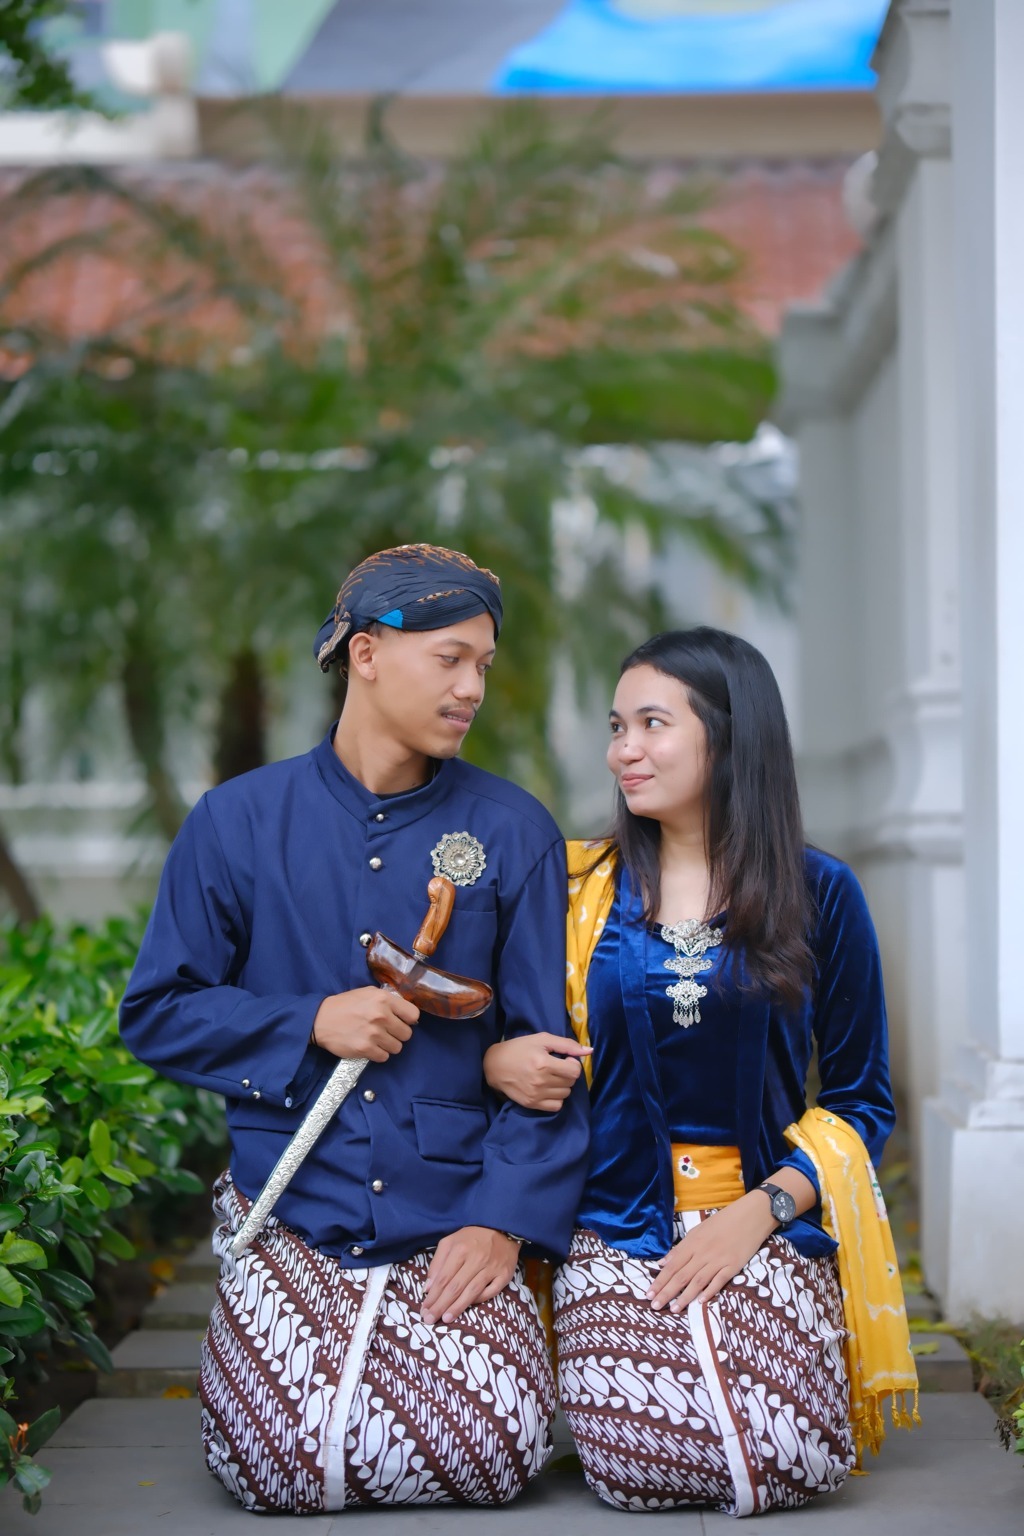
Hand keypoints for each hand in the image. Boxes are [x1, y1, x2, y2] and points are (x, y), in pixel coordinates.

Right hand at [311, 986, 418, 1062]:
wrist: (320, 1019)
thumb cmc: (345, 1005)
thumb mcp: (367, 993)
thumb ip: (387, 1000)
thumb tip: (405, 1012)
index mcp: (383, 999)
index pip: (413, 1014)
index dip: (408, 1019)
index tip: (401, 1021)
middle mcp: (381, 1016)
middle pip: (407, 1034)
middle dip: (398, 1034)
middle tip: (386, 1031)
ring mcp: (374, 1034)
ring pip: (397, 1047)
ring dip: (388, 1045)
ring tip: (376, 1039)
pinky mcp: (365, 1049)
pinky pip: (384, 1057)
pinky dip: (378, 1054)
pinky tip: (369, 1046)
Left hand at [422, 1226, 519, 1325]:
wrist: (502, 1228)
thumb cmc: (472, 1237)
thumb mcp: (450, 1242)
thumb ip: (437, 1263)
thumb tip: (427, 1288)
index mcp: (460, 1249)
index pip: (443, 1278)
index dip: (433, 1296)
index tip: (424, 1310)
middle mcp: (476, 1259)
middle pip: (456, 1287)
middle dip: (441, 1305)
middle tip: (429, 1319)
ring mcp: (492, 1268)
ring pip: (472, 1292)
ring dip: (457, 1307)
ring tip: (445, 1319)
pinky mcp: (505, 1274)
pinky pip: (491, 1292)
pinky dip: (479, 1300)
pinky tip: (468, 1308)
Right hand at [482, 1033, 591, 1111]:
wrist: (495, 1065)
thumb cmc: (519, 1048)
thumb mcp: (542, 1039)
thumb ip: (567, 1045)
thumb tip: (589, 1051)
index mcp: (544, 1063)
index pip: (575, 1071)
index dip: (573, 1064)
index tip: (564, 1059)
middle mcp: (541, 1081)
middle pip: (571, 1082)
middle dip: (567, 1073)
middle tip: (556, 1067)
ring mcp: (536, 1095)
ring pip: (566, 1094)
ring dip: (562, 1085)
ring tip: (551, 1077)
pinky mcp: (532, 1104)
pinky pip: (556, 1106)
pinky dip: (556, 1098)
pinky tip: (548, 1089)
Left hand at [647, 1195, 776, 1311]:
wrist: (750, 1215)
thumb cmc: (723, 1222)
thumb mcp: (698, 1230)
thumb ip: (681, 1248)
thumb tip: (662, 1263)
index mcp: (693, 1242)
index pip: (672, 1265)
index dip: (660, 1280)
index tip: (649, 1293)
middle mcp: (703, 1252)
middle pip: (681, 1275)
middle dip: (666, 1292)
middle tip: (655, 1306)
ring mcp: (718, 1259)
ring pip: (697, 1281)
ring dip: (684, 1297)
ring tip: (674, 1309)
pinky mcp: (733, 1266)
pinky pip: (719, 1281)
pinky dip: (709, 1291)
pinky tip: (700, 1302)